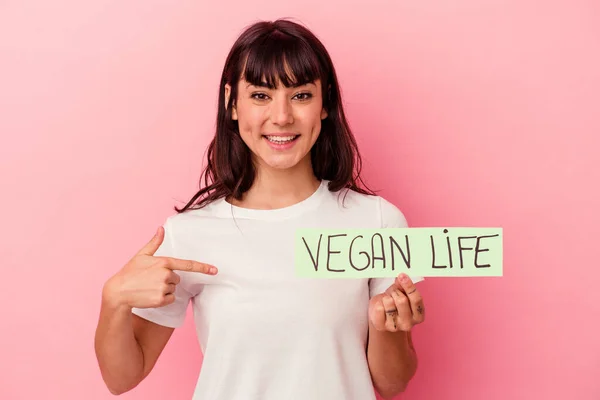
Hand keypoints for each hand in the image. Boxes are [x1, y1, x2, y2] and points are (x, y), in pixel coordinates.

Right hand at [103, 226, 217, 309]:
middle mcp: (166, 274)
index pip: (187, 265)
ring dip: (165, 289)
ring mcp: (163, 288)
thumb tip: (161, 228)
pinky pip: (170, 299)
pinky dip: (163, 299)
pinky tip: (151, 296)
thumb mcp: (141, 255)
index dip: (203, 267)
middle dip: (167, 279)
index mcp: (164, 262)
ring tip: (149, 287)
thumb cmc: (130, 272)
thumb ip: (154, 243)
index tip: (215, 270)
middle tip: (151, 280)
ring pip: (174, 289)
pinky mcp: (161, 300)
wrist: (118, 292)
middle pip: (177, 278)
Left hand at [368, 273, 424, 331]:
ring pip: (389, 303)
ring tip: (387, 301)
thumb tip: (402, 277)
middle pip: (402, 300)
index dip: (409, 286)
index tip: (402, 275)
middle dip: (395, 292)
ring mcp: (395, 327)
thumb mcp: (401, 293)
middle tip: (393, 294)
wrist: (380, 314)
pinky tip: (380, 307)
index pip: (416, 299)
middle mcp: (408, 324)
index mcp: (418, 316)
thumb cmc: (394, 302)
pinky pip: (379, 308)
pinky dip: (378, 303)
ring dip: (386, 298)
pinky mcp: (381, 326)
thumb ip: (403, 285)